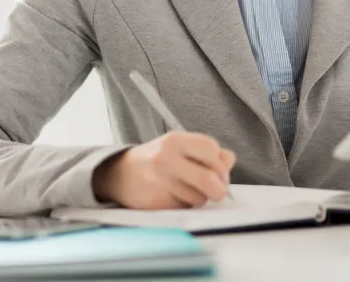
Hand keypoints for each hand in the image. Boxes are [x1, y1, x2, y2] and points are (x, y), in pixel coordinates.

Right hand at [92, 132, 236, 209]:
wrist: (120, 174)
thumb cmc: (158, 160)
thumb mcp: (181, 147)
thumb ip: (208, 152)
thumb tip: (229, 160)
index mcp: (175, 140)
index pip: (211, 150)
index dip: (222, 166)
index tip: (222, 174)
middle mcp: (166, 158)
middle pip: (207, 178)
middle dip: (219, 189)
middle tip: (218, 192)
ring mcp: (158, 181)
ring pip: (197, 198)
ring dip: (199, 198)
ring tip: (186, 190)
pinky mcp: (154, 202)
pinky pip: (183, 208)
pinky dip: (184, 206)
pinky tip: (173, 197)